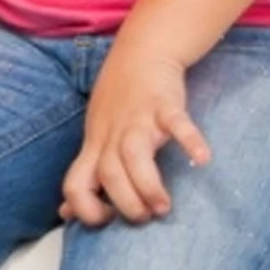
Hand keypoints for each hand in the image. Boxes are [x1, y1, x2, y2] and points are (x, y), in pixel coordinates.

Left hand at [61, 44, 209, 227]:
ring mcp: (137, 117)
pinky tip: (203, 158)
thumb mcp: (95, 136)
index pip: (74, 184)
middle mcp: (112, 134)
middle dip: (127, 203)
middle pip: (109, 173)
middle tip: (148, 215)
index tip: (111, 219)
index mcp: (95, 145)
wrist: (140, 50)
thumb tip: (66, 211)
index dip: (87, 210)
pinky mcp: (163, 103)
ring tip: (163, 205)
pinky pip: (175, 122)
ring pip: (133, 153)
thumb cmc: (117, 101)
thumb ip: (85, 174)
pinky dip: (189, 139)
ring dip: (148, 184)